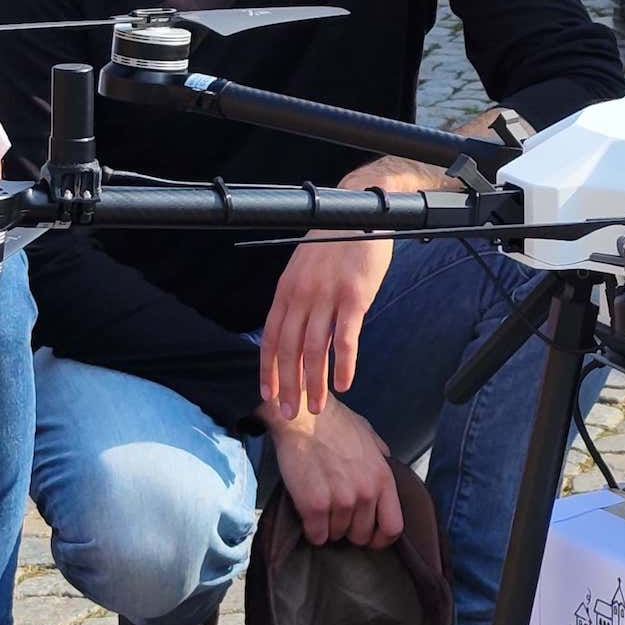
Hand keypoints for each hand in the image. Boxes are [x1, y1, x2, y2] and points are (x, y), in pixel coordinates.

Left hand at [258, 228, 398, 426]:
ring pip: (314, 350)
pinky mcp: (353, 297)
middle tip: (290, 413)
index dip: (267, 370)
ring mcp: (326, 296)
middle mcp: (301, 296)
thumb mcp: (305, 269)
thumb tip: (296, 332)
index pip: (270, 338)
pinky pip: (345, 339)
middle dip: (287, 386)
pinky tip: (344, 384)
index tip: (268, 395)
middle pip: (288, 351)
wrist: (358, 210)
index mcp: (286, 291)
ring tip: (317, 407)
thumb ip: (299, 299)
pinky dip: (344, 365)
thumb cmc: (334, 242)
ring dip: (314, 384)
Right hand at [273, 398, 409, 549]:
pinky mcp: (314, 505)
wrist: (302, 417)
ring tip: (320, 509)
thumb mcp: (369, 436)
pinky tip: (308, 516)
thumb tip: (386, 469)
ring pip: (336, 535)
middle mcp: (366, 493)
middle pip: (362, 535)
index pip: (393, 527)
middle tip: (337, 517)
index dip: (381, 539)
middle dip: (350, 531)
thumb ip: (381, 457)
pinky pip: (316, 535)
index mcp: (383, 478)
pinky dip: (311, 531)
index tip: (370, 538)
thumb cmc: (333, 423)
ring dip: (328, 528)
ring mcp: (341, 500)